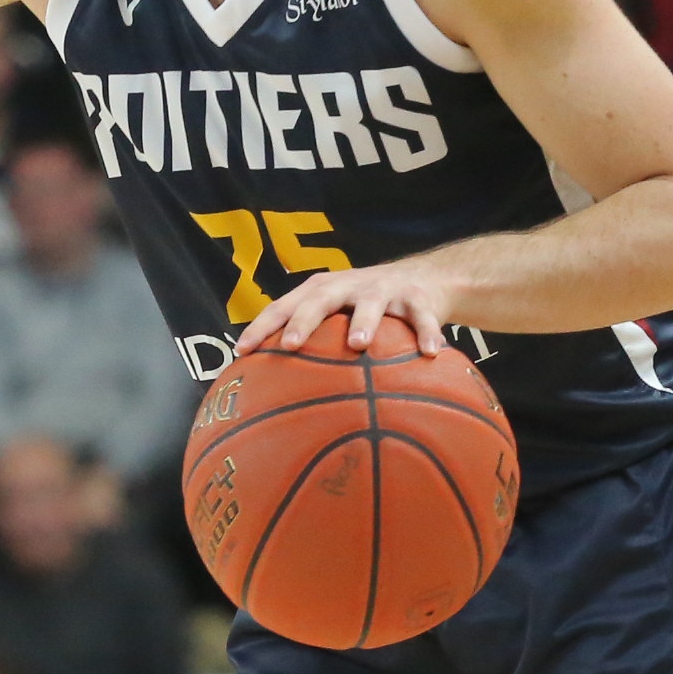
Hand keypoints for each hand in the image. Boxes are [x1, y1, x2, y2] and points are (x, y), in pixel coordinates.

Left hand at [246, 256, 457, 358]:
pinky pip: (422, 317)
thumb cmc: (365, 308)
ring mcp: (383, 290)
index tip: (242, 351)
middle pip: (321, 298)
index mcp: (321, 290)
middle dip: (304, 320)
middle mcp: (348, 286)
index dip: (262, 327)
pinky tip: (430, 354)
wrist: (424, 278)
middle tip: (291, 344)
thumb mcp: (336, 316)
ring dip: (363, 321)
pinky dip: (427, 333)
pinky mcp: (417, 298)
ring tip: (358, 344)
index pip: (284, 306)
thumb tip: (273, 395)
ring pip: (371, 303)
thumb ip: (311, 345)